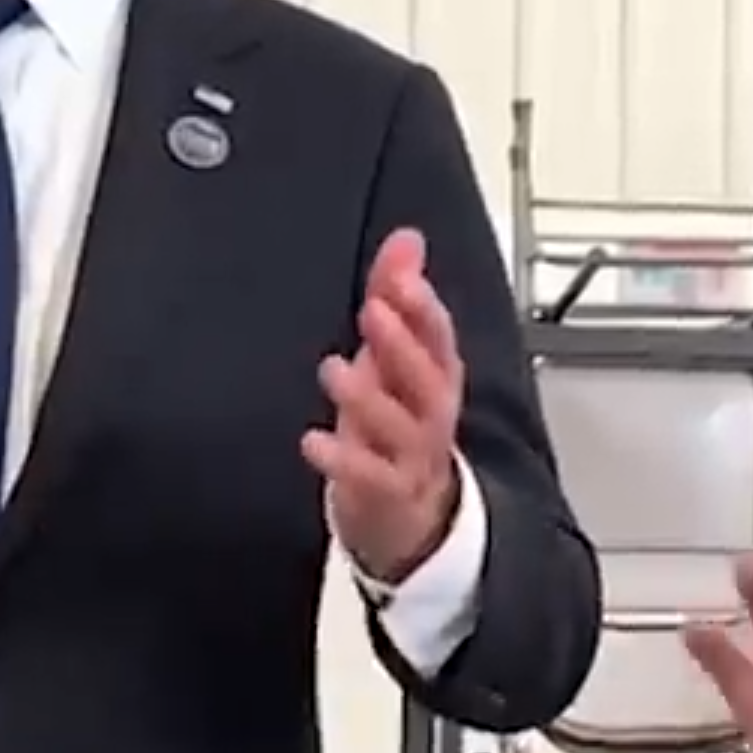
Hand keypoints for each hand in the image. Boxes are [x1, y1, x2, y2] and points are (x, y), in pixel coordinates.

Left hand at [305, 229, 461, 582]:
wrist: (410, 515)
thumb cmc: (397, 425)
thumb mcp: (394, 358)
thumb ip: (396, 294)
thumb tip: (407, 237)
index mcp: (436, 376)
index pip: (440, 338)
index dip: (423, 309)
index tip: (400, 279)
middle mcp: (431, 414)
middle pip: (429, 380)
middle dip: (404, 344)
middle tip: (373, 311)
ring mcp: (412, 458)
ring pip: (402, 428)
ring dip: (369, 397)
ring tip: (333, 368)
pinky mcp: (385, 494)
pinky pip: (370, 478)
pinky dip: (343, 460)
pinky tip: (312, 440)